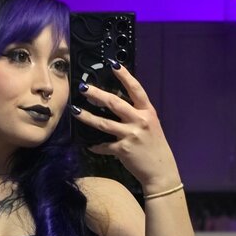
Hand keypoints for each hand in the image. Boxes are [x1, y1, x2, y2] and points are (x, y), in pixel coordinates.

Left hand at [73, 64, 181, 191]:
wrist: (161, 171)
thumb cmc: (155, 146)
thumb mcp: (151, 125)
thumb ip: (137, 114)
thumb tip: (118, 105)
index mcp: (148, 112)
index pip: (136, 89)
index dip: (125, 76)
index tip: (113, 64)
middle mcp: (139, 121)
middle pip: (114, 103)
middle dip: (97, 94)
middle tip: (83, 87)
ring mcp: (130, 135)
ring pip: (104, 123)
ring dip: (87, 117)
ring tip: (75, 111)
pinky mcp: (122, 149)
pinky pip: (104, 145)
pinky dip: (96, 146)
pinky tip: (89, 145)